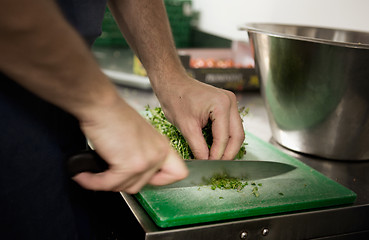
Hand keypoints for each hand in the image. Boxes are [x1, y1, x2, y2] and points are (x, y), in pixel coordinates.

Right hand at [72, 97, 187, 193]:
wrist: (102, 105)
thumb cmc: (114, 115)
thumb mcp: (138, 135)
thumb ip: (142, 153)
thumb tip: (133, 173)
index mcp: (162, 145)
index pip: (177, 174)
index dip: (161, 180)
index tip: (146, 179)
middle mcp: (158, 153)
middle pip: (144, 185)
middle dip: (123, 182)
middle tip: (109, 174)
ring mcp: (146, 161)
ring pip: (126, 187)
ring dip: (106, 183)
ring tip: (94, 173)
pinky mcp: (129, 165)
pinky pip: (109, 184)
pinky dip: (93, 182)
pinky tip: (84, 175)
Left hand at [156, 76, 244, 159]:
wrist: (172, 84)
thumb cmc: (175, 100)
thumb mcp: (186, 127)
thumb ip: (198, 147)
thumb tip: (206, 162)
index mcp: (221, 105)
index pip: (224, 137)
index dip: (217, 155)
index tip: (209, 166)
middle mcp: (230, 102)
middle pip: (237, 135)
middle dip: (228, 153)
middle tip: (217, 166)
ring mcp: (230, 102)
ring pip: (236, 131)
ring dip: (228, 146)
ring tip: (217, 159)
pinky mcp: (227, 105)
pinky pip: (231, 126)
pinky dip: (226, 138)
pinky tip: (217, 147)